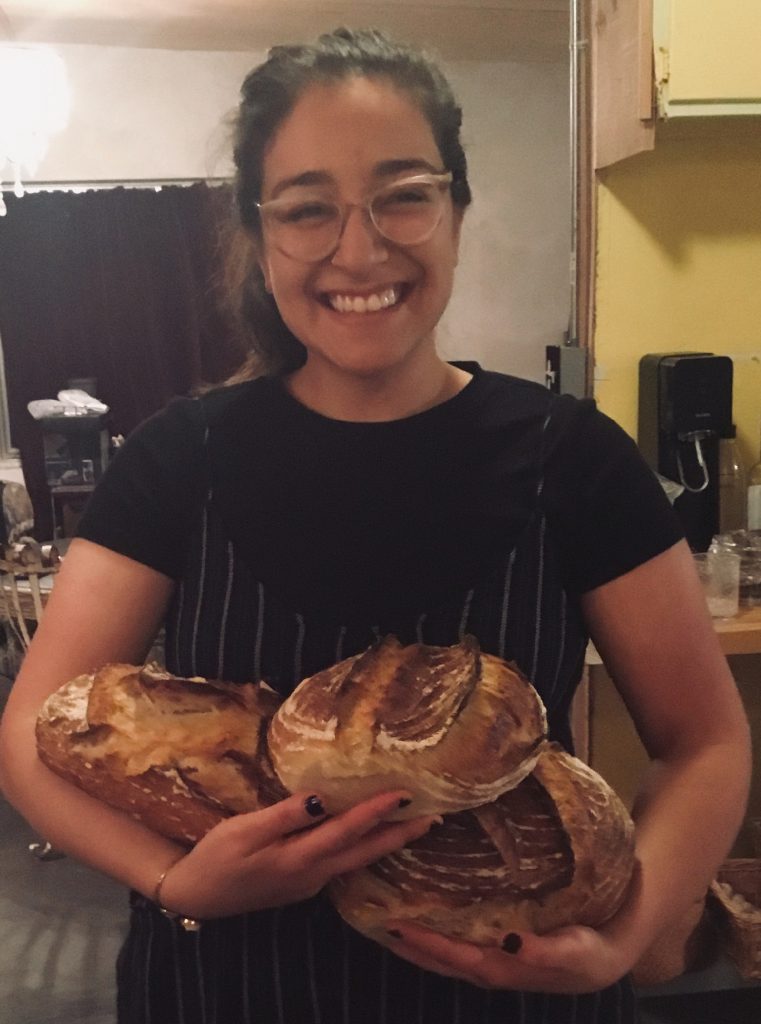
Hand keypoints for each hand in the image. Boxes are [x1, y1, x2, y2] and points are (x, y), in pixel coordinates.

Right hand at [157, 790, 435, 919]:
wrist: (197, 895)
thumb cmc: (216, 857)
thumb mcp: (243, 831)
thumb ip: (283, 815)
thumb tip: (319, 797)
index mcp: (300, 858)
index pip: (348, 830)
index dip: (377, 811)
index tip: (405, 794)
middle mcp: (313, 874)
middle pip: (365, 851)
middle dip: (400, 834)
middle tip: (435, 816)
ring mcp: (310, 882)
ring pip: (357, 859)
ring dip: (386, 842)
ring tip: (414, 825)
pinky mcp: (302, 882)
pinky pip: (342, 862)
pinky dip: (363, 847)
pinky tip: (370, 836)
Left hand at [383, 921, 634, 993]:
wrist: (607, 958)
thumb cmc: (588, 953)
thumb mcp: (571, 951)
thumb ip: (542, 951)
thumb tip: (512, 940)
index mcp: (500, 968)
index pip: (452, 955)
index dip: (423, 941)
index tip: (394, 923)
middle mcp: (489, 969)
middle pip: (438, 960)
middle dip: (407, 943)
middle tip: (373, 920)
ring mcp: (492, 963)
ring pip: (444, 956)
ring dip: (416, 942)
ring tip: (387, 921)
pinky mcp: (498, 953)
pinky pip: (458, 946)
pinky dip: (436, 937)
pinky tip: (426, 918)